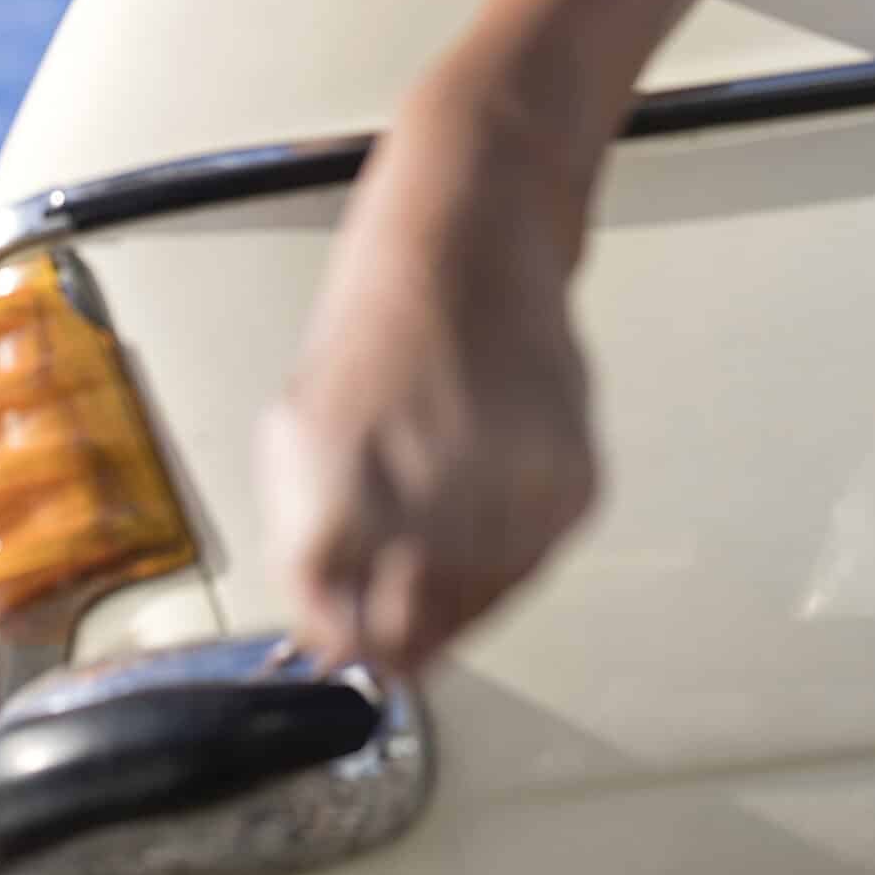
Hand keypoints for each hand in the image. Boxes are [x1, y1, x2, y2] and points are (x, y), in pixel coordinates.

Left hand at [258, 65, 597, 675]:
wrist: (472, 233)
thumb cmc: (380, 313)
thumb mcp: (303, 423)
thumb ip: (315, 533)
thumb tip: (331, 623)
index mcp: (339, 481)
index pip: (333, 624)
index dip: (336, 639)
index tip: (341, 642)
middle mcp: (426, 490)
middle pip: (411, 634)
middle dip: (396, 635)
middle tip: (393, 618)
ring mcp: (506, 487)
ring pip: (480, 605)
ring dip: (458, 594)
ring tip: (444, 533)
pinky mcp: (571, 480)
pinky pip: (536, 563)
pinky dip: (512, 551)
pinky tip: (489, 502)